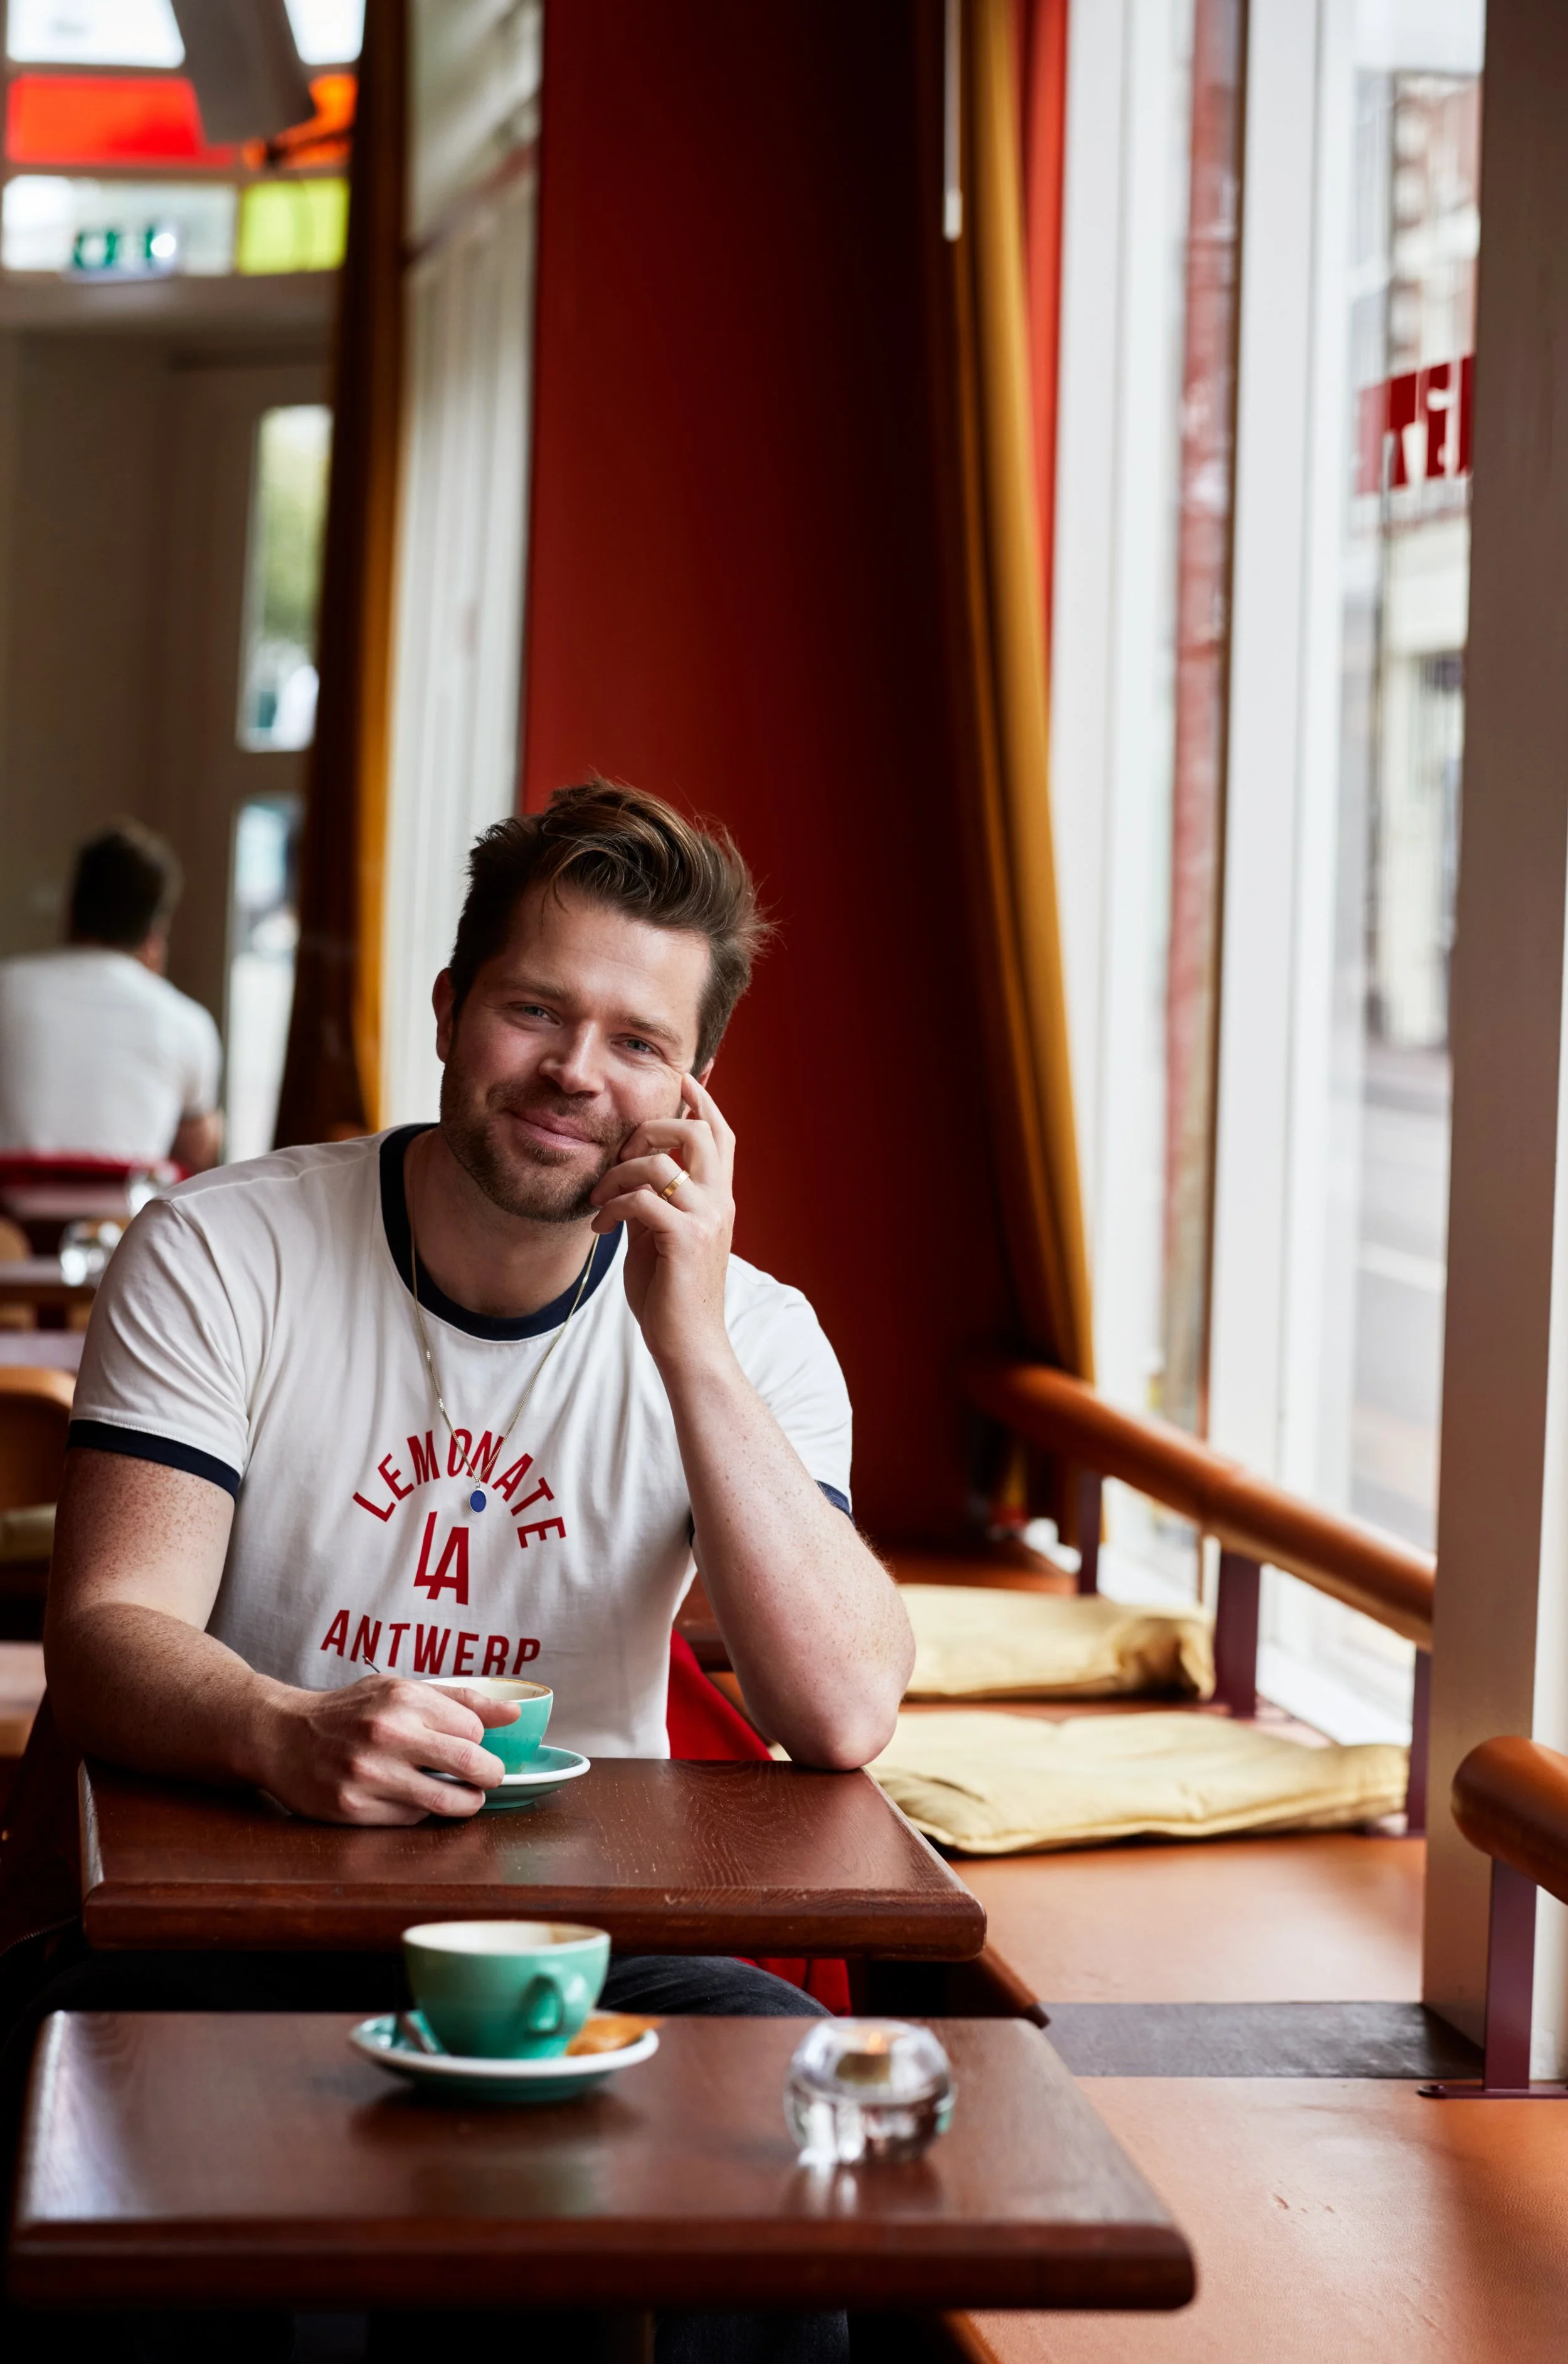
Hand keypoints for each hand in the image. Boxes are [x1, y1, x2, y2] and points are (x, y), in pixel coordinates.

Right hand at [253, 1676, 520, 1824]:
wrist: (281, 1735)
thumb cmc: (349, 1711)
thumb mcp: (400, 1689)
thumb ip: (460, 1700)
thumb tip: (516, 1713)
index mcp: (402, 1698)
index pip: (474, 1729)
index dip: (478, 1739)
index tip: (471, 1743)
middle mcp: (387, 1734)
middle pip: (471, 1763)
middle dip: (489, 1774)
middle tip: (486, 1776)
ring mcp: (368, 1774)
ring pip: (447, 1800)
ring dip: (465, 1801)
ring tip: (463, 1795)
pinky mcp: (353, 1809)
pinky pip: (411, 1818)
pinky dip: (420, 1810)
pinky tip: (410, 1797)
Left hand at [588, 1073, 735, 1373]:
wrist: (689, 1346)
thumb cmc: (672, 1296)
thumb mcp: (664, 1238)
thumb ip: (657, 1202)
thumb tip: (633, 1174)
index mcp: (718, 1198)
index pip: (720, 1134)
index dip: (702, 1100)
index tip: (681, 1075)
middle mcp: (719, 1201)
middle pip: (697, 1130)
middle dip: (651, 1126)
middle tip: (619, 1151)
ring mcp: (705, 1218)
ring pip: (661, 1160)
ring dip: (618, 1171)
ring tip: (598, 1197)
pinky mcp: (684, 1238)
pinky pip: (641, 1199)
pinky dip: (612, 1206)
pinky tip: (600, 1226)